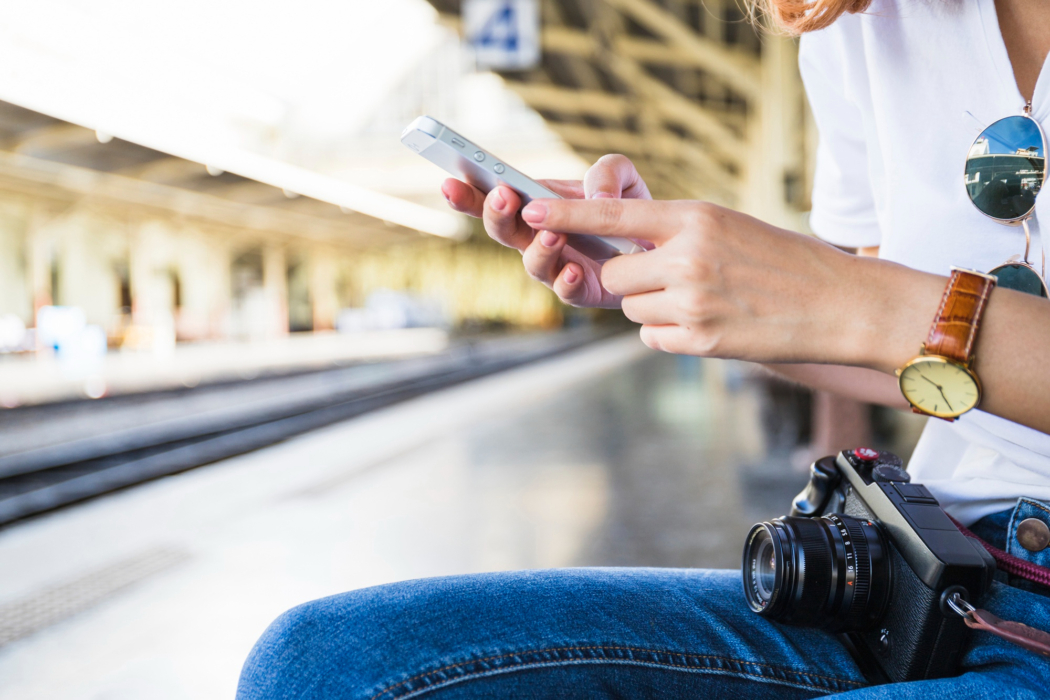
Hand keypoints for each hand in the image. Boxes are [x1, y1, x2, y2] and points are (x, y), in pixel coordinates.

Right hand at [441, 154, 650, 307]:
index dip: (467, 194)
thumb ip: (607, 171)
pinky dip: (566, 281)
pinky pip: (565, 291)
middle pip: (501, 230)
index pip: (493, 198)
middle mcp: (537, 237)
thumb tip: (594, 194)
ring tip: (553, 233)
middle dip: (495, 214)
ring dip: (537, 248)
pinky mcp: (581, 291)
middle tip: (503, 197)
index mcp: (537, 205)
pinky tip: (575, 270)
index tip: (450, 182)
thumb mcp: (623, 175)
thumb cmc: (632, 207)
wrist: (663, 245)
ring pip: (531, 263)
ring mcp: (556, 266)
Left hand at [517, 196, 893, 365]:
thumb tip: (619, 252)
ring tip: (703, 300)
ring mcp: (692, 303)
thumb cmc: (782, 260)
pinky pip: (652, 337)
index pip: (612, 215)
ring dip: (653, 308)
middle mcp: (688, 258)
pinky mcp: (699, 342)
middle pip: (613, 277)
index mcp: (694, 218)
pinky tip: (710, 323)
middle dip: (630, 281)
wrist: (838, 303)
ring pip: (632, 309)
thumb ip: (673, 233)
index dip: (565, 214)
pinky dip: (671, 333)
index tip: (530, 210)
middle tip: (670, 279)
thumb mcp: (727, 226)